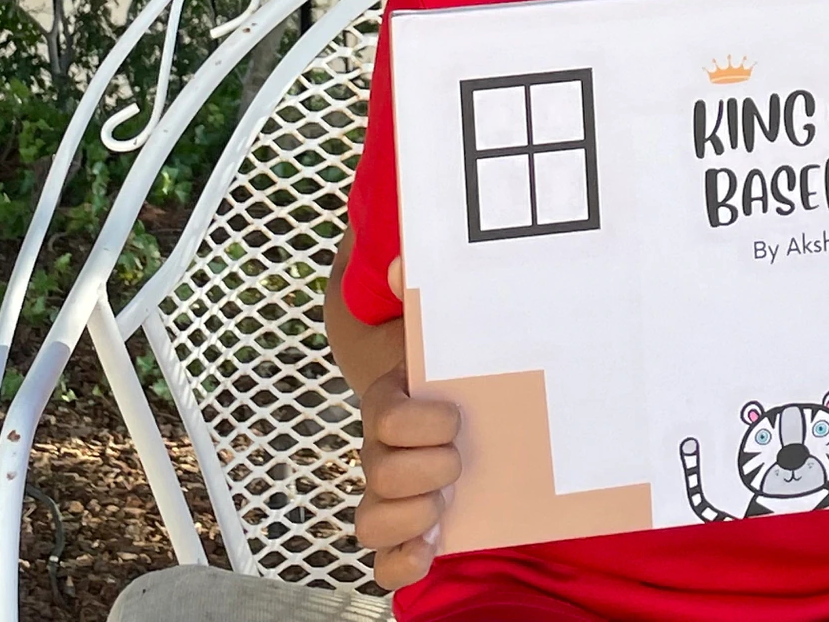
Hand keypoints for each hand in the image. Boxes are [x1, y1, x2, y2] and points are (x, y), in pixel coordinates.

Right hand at [353, 259, 462, 588]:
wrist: (445, 392)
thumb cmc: (446, 360)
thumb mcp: (438, 325)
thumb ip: (418, 292)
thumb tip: (401, 263)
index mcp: (388, 401)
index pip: (385, 419)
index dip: (417, 424)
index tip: (455, 417)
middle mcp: (379, 449)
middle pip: (377, 475)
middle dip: (425, 471)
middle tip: (459, 458)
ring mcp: (388, 491)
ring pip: (370, 524)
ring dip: (411, 519)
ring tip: (446, 505)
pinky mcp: (405, 526)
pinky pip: (383, 562)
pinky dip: (401, 564)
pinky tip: (429, 552)